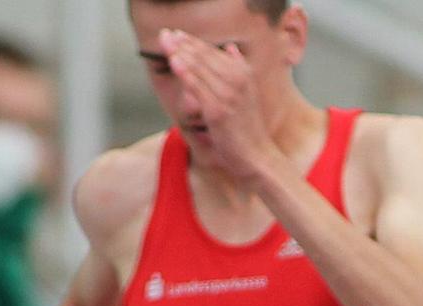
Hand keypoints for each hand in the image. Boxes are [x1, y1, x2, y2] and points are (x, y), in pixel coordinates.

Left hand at [159, 28, 279, 181]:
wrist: (257, 155)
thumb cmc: (248, 127)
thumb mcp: (248, 92)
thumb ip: (239, 68)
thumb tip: (231, 47)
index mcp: (244, 74)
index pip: (214, 52)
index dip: (194, 41)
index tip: (177, 33)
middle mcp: (238, 81)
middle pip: (205, 57)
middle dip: (184, 44)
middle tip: (166, 34)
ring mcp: (229, 96)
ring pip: (200, 69)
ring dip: (181, 53)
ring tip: (165, 42)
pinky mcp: (218, 111)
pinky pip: (198, 88)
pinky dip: (186, 73)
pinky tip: (174, 62)